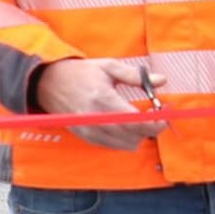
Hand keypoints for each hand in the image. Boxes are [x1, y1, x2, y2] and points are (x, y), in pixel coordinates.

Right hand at [34, 56, 160, 151]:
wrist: (49, 84)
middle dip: (150, 128)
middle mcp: (96, 119)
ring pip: (126, 145)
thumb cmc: (81, 73)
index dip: (155, 123)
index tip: (166, 115)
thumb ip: (136, 76)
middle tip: (156, 115)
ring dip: (139, 134)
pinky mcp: (87, 137)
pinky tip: (126, 124)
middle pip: (134, 136)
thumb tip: (162, 80)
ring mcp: (90, 131)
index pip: (136, 121)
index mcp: (103, 99)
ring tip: (141, 118)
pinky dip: (125, 138)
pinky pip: (114, 146)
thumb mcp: (109, 67)